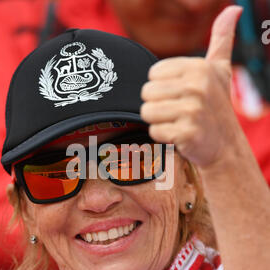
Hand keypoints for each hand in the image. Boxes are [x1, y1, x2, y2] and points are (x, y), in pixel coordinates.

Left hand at [140, 6, 242, 167]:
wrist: (225, 145)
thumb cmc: (217, 107)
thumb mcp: (220, 71)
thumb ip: (221, 40)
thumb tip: (233, 9)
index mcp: (198, 67)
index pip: (153, 74)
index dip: (162, 88)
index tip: (179, 95)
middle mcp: (196, 86)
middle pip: (146, 93)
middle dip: (157, 105)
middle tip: (176, 111)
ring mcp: (192, 110)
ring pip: (147, 112)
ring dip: (159, 121)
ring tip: (177, 122)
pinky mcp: (186, 133)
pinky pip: (155, 132)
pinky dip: (163, 137)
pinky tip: (178, 135)